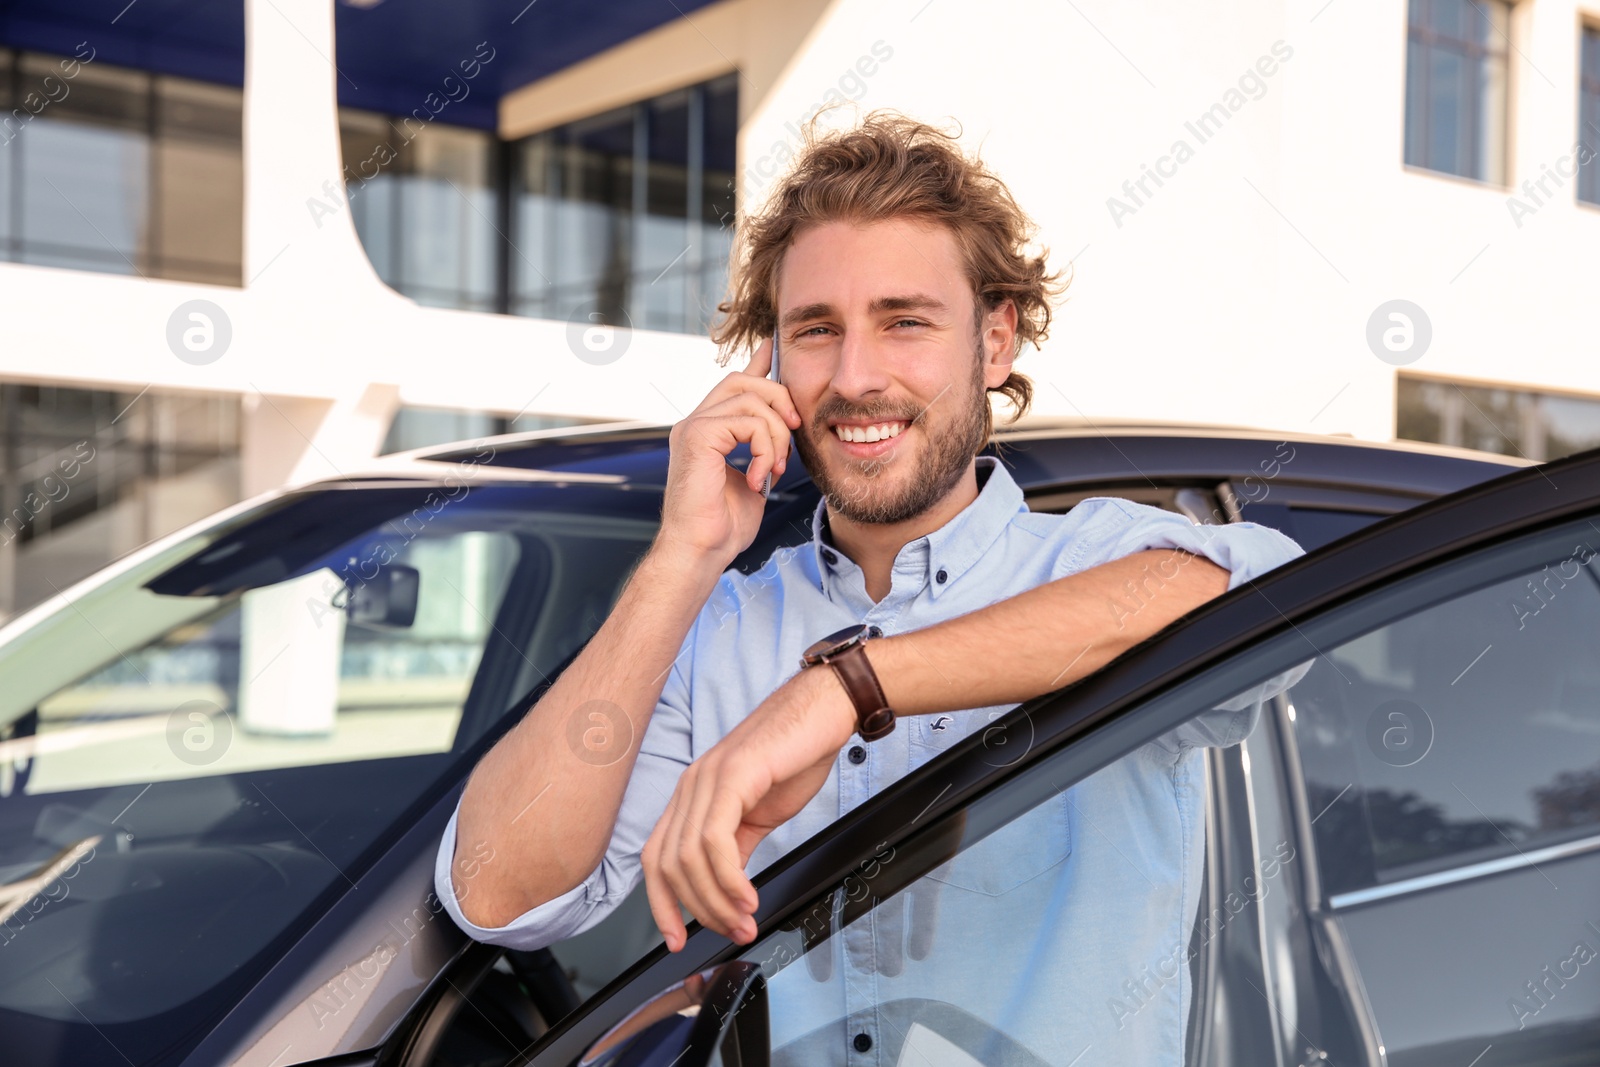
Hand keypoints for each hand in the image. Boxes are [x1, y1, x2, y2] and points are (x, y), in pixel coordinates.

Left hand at [641, 664, 857, 949]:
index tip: (678, 939)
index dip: (661, 903)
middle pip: (667, 864)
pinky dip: (729, 878)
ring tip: (744, 919)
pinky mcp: (733, 775)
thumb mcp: (759, 810)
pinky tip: (748, 895)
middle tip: (732, 931)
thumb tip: (725, 887)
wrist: (825, 710)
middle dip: (697, 910)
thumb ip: (736, 846)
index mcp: (692, 794)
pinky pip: (715, 839)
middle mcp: (691, 785)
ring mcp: (707, 778)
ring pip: (689, 857)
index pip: (657, 857)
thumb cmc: (796, 753)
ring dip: (717, 900)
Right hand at [657, 337, 800, 566]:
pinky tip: (759, 477)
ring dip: (775, 434)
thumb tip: (781, 437)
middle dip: (778, 398)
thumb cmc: (722, 527)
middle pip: (742, 380)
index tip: (774, 348)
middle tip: (793, 430)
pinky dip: (764, 449)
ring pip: (750, 399)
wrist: (700, 551)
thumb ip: (763, 453)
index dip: (757, 364)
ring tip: (776, 468)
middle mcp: (696, 423)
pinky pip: (746, 422)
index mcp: (707, 431)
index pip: (733, 385)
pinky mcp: (697, 437)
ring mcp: (693, 427)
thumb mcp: (754, 480)